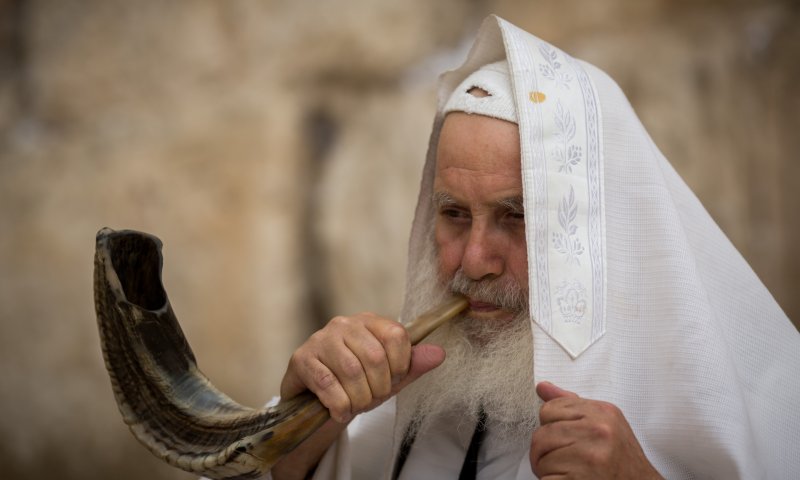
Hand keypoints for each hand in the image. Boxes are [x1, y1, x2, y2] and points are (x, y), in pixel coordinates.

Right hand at [280, 312, 444, 422]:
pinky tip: (339, 411)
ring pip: (352, 371)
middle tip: (372, 399)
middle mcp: (344, 324)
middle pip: (375, 356)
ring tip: (356, 405)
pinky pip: (328, 384)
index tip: (393, 381)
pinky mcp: (302, 358)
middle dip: (379, 388)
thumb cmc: (355, 384)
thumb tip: (440, 354)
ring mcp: (320, 339)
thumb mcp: (389, 376)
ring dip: (359, 399)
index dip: (400, 366)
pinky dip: (339, 405)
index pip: (396, 335)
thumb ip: (413, 365)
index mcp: (369, 321)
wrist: (314, 400)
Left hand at [530, 381, 662, 478]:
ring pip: (540, 458)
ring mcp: (589, 456)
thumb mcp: (605, 423)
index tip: (567, 439)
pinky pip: (545, 477)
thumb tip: (543, 387)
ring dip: (547, 469)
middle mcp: (598, 431)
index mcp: (602, 413)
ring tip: (570, 472)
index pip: (549, 409)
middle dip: (545, 452)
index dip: (551, 428)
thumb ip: (571, 405)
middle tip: (565, 461)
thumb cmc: (623, 461)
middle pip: (541, 435)